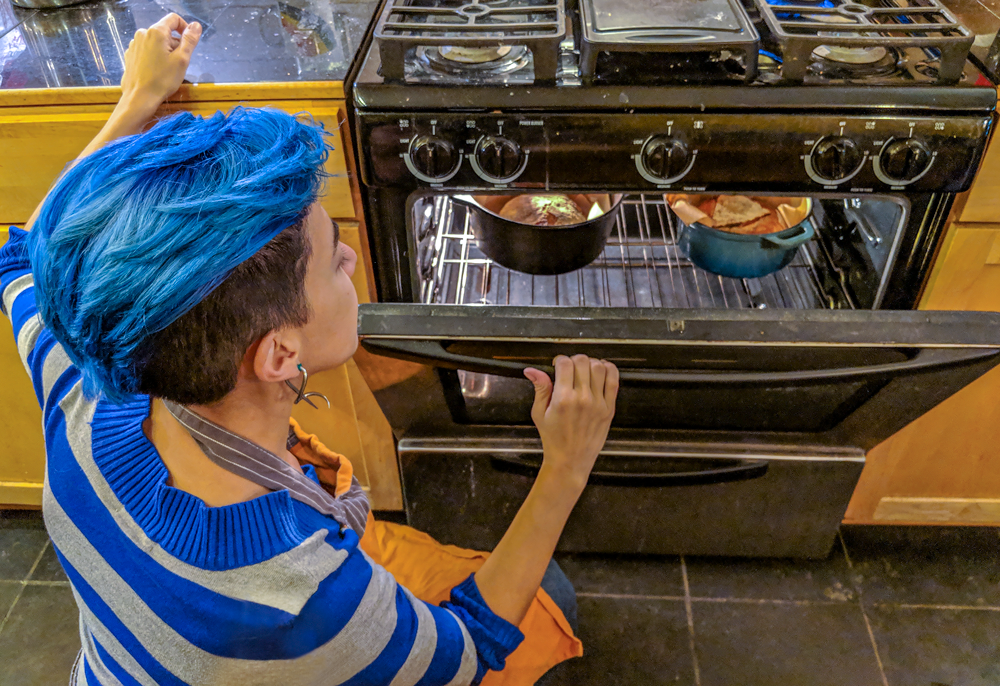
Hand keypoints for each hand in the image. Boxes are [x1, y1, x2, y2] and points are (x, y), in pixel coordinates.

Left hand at [120, 14, 200, 112]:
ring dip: (164, 51)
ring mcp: (135, 44)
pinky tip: (156, 70)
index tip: (189, 42)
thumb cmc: (162, 80)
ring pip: (155, 41)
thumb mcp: (182, 60)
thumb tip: (196, 25)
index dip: (185, 28)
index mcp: (156, 32)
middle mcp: (143, 33)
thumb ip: (189, 40)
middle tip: (179, 62)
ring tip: (167, 68)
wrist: (140, 97)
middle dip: (174, 43)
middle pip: (164, 31)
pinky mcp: (131, 54)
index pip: (173, 19)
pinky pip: (146, 49)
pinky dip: (154, 56)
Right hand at [524, 355, 618, 489]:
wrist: (571, 460)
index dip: (559, 360)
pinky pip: (614, 380)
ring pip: (599, 367)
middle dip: (573, 360)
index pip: (564, 364)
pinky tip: (601, 370)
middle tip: (570, 368)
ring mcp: (598, 403)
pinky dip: (609, 369)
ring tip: (584, 370)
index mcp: (563, 399)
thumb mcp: (540, 413)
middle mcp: (582, 398)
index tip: (557, 364)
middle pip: (582, 361)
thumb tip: (531, 370)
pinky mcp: (609, 408)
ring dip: (590, 363)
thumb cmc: (554, 438)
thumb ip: (540, 388)